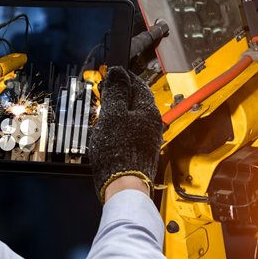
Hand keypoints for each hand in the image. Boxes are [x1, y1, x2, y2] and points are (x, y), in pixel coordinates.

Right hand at [87, 67, 162, 201]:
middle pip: (137, 100)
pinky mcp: (141, 150)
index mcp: (148, 111)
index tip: (111, 75)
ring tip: (104, 110)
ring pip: (133, 116)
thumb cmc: (118, 152)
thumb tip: (117, 73)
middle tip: (105, 91)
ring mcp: (148, 138)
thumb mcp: (113, 114)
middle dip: (121, 94)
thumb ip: (116, 92)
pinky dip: (121, 126)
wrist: (124, 185)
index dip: (123, 78)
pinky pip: (132, 131)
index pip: (138, 84)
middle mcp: (152, 123)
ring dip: (119, 111)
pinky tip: (110, 130)